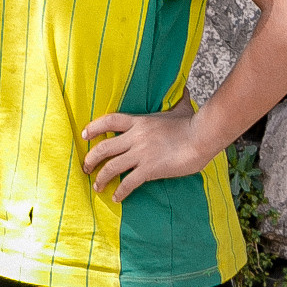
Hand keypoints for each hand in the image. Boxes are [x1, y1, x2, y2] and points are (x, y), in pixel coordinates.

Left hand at [81, 106, 207, 202]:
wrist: (202, 137)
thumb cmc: (193, 123)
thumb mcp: (181, 108)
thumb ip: (177, 99)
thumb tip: (183, 88)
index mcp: (140, 121)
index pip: (109, 121)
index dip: (94, 128)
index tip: (84, 136)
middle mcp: (136, 137)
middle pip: (104, 147)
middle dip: (91, 159)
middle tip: (85, 168)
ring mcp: (141, 153)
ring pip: (111, 167)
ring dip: (101, 178)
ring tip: (97, 186)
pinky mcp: (149, 169)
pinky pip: (129, 182)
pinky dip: (120, 192)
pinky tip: (117, 198)